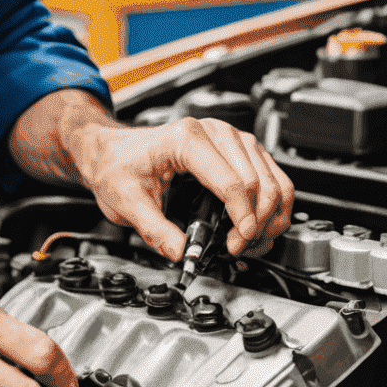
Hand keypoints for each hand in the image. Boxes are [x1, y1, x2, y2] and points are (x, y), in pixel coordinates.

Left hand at [66, 114, 295, 263]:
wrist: (112, 150)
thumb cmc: (118, 165)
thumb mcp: (127, 202)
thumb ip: (157, 232)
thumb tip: (185, 254)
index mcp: (187, 139)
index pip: (232, 182)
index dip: (241, 218)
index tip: (237, 244)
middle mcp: (215, 132)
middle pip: (258, 183)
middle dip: (255, 224)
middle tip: (237, 249)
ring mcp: (231, 138)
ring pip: (274, 180)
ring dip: (269, 217)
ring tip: (248, 242)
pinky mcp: (240, 149)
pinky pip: (273, 178)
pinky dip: (272, 206)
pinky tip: (256, 227)